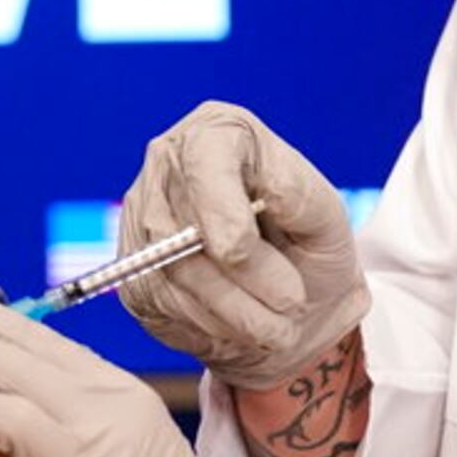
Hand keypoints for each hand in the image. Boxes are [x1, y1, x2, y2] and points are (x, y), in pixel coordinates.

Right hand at [119, 101, 370, 388]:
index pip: (203, 157)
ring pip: (171, 271)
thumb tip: (269, 191)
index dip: (218, 208)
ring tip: (278, 324)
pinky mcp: (132, 267)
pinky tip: (241, 322)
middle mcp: (169, 163)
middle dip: (241, 276)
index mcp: (219, 131)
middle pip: (182, 223)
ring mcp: (142, 214)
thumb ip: (299, 197)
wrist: (292, 306)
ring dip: (232, 310)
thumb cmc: (309, 249)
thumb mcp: (325, 216)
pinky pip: (161, 302)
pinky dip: (209, 323)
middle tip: (290, 303)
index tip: (242, 251)